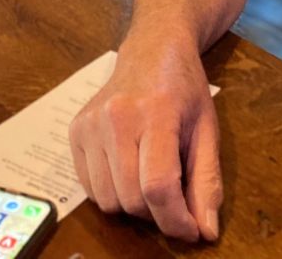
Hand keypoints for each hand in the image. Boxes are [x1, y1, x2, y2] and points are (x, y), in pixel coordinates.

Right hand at [68, 40, 221, 241]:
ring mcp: (90, 124)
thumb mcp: (206, 130)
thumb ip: (207, 182)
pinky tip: (127, 172)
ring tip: (149, 182)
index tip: (190, 230)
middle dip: (157, 214)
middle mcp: (116, 117)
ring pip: (107, 200)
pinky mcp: (75, 130)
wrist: (151, 50)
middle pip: (132, 198)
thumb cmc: (184, 90)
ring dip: (132, 207)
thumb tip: (206, 232)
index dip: (175, 220)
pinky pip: (89, 188)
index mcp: (155, 113)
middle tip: (173, 199)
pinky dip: (111, 193)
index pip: (158, 186)